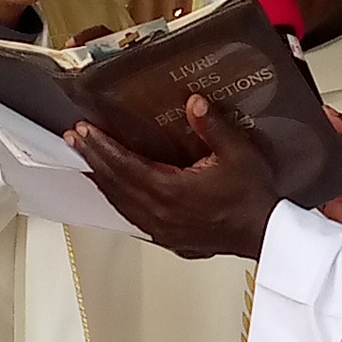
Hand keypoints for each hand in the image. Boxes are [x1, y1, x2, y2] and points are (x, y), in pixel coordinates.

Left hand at [70, 96, 277, 257]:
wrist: (265, 234)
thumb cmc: (253, 199)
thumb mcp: (238, 154)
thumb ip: (212, 127)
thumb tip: (193, 103)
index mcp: (170, 191)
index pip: (124, 165)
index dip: (101, 146)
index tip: (84, 131)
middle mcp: (159, 214)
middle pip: (115, 183)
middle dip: (94, 158)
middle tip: (76, 138)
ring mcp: (161, 229)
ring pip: (120, 202)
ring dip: (102, 179)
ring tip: (87, 160)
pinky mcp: (168, 238)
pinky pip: (132, 216)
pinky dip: (117, 199)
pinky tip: (114, 190)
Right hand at [321, 108, 341, 260]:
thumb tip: (327, 112)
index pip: (327, 129)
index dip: (319, 123)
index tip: (312, 117)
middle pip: (315, 149)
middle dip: (312, 143)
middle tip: (316, 140)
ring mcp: (336, 182)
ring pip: (310, 170)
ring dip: (311, 165)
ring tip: (322, 161)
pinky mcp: (332, 203)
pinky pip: (313, 195)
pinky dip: (310, 189)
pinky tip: (317, 180)